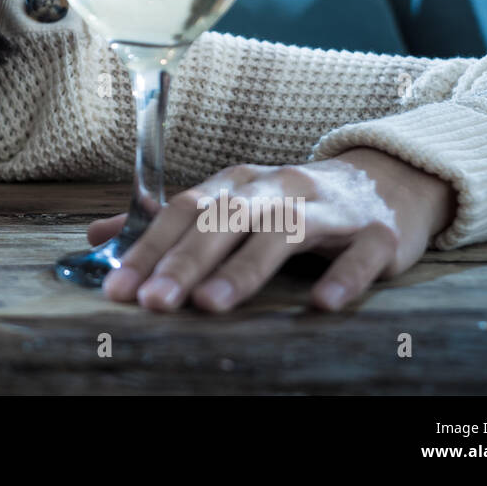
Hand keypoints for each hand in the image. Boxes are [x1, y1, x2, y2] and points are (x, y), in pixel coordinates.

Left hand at [88, 147, 457, 312]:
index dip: (148, 249)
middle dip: (184, 263)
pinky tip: (320, 304)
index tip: (117, 288)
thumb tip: (98, 237)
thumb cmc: (295, 202)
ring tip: (210, 306)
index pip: (183, 211)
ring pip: (281, 234)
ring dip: (244, 270)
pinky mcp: (376, 234)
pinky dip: (342, 278)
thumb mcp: (231, 202)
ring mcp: (329, 209)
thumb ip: (168, 221)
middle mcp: (277, 188)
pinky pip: (359, 256)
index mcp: (238, 183)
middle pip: (224, 221)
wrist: (388, 181)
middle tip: (152, 303)